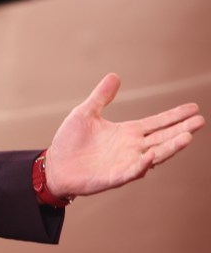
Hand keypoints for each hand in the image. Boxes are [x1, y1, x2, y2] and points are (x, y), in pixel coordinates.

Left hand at [45, 73, 203, 198]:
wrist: (55, 166)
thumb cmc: (70, 142)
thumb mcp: (85, 113)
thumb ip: (101, 97)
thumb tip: (115, 75)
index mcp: (127, 132)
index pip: (157, 123)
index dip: (174, 116)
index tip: (194, 108)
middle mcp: (131, 148)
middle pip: (163, 137)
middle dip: (181, 129)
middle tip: (200, 120)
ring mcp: (126, 163)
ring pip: (155, 155)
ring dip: (171, 147)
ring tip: (188, 136)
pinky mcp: (115, 177)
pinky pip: (133, 171)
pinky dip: (142, 165)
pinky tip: (151, 156)